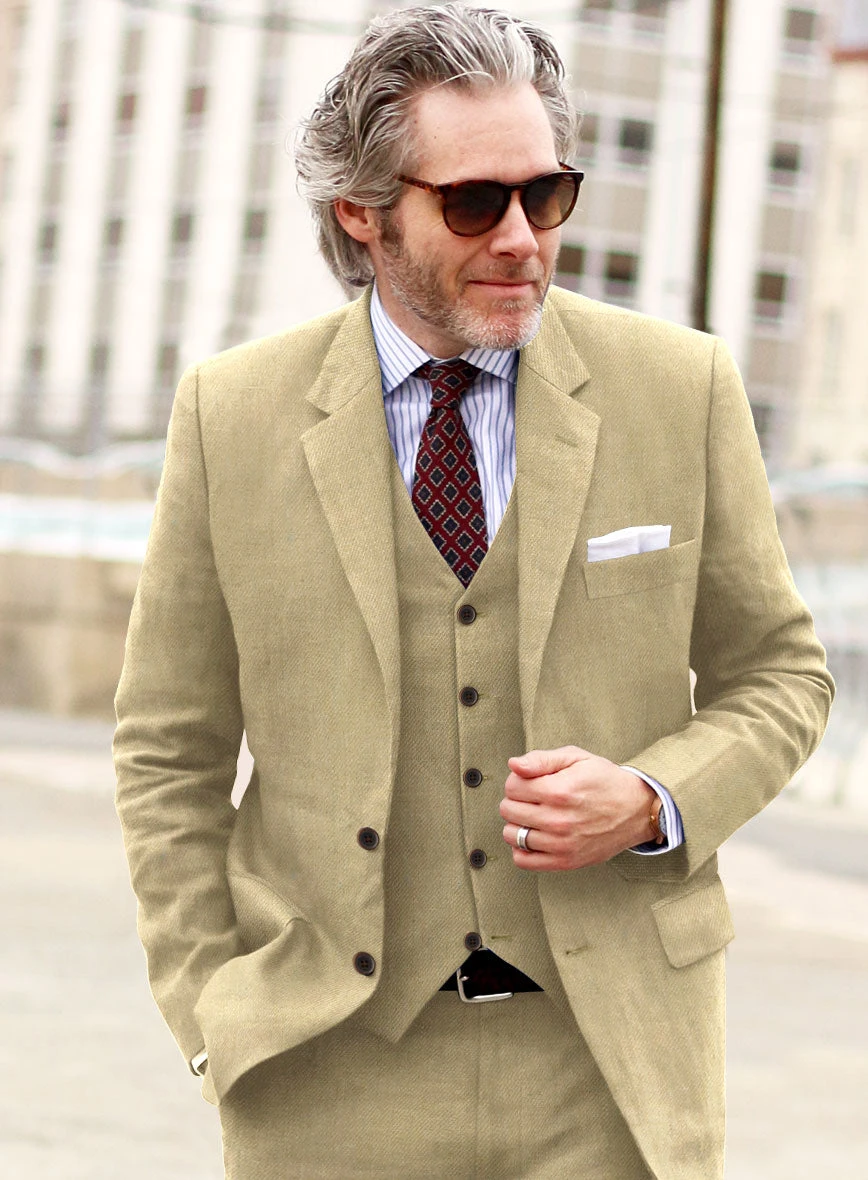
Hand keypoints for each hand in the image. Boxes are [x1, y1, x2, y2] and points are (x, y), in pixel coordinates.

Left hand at [499, 745, 656, 871]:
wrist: (637, 810)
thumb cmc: (605, 781)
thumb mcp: (577, 758)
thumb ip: (542, 759)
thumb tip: (514, 765)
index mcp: (560, 791)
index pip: (512, 787)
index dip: (518, 781)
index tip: (531, 781)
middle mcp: (559, 820)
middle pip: (508, 810)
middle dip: (516, 800)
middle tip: (533, 798)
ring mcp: (562, 844)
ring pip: (512, 835)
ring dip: (517, 823)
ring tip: (534, 816)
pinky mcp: (566, 861)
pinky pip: (523, 860)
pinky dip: (522, 848)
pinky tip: (534, 836)